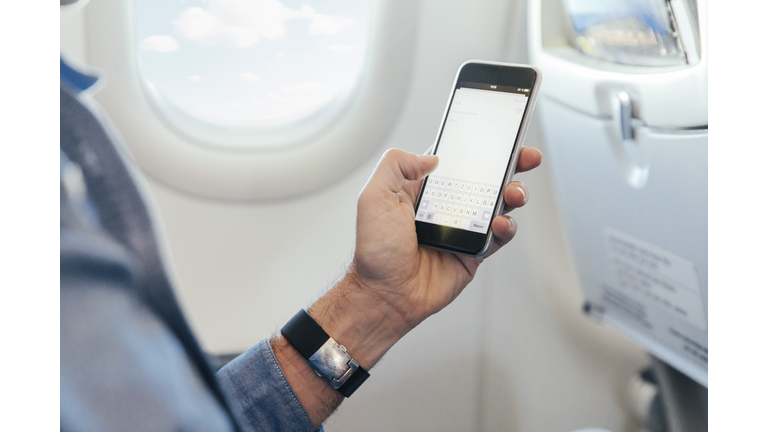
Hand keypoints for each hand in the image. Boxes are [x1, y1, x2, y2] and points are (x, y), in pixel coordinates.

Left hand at [275, 146, 540, 427]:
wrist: (385, 295)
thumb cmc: (375, 250)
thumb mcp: (375, 196)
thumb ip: (396, 165)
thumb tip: (432, 157)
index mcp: (424, 188)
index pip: (458, 159)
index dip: (479, 146)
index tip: (499, 134)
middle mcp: (447, 206)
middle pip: (486, 178)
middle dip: (511, 164)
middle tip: (526, 156)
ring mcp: (463, 229)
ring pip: (500, 204)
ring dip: (514, 193)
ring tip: (515, 193)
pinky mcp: (474, 253)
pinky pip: (499, 236)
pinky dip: (507, 228)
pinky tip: (501, 224)